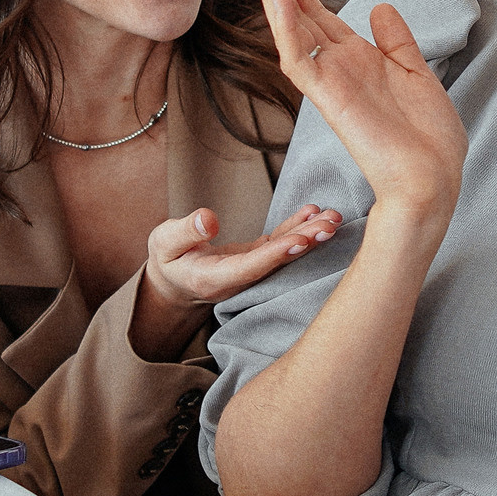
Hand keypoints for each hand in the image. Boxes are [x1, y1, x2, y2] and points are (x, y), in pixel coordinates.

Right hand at [144, 202, 346, 311]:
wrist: (174, 282)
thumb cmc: (168, 260)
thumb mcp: (163, 243)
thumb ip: (185, 231)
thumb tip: (209, 218)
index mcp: (214, 279)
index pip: (250, 266)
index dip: (276, 254)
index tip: (301, 240)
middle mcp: (239, 280)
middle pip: (276, 263)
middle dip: (305, 244)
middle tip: (331, 226)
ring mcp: (250, 272)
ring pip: (284, 255)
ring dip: (309, 236)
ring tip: (333, 218)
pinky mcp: (256, 260)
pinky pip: (280, 246)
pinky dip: (297, 229)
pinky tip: (313, 213)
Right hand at [249, 0, 467, 218]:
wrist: (432, 181)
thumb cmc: (428, 141)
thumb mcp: (417, 76)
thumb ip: (397, 42)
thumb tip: (381, 7)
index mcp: (359, 62)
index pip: (320, 16)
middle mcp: (339, 69)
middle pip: (300, 16)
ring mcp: (330, 83)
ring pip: (292, 30)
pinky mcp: (328, 99)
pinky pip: (299, 59)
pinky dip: (287, 27)